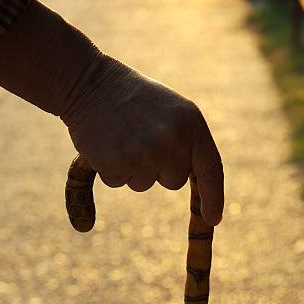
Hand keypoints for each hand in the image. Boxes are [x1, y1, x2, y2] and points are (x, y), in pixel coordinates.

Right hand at [66, 56, 223, 225]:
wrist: (89, 83)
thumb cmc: (133, 99)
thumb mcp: (171, 113)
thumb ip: (187, 143)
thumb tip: (191, 183)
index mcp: (191, 124)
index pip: (211, 168)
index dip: (213, 197)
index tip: (213, 219)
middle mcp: (172, 140)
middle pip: (174, 181)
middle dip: (159, 170)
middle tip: (141, 139)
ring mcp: (145, 154)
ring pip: (144, 183)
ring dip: (132, 168)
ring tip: (122, 137)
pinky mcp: (118, 164)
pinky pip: (119, 182)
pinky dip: (111, 169)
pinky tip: (107, 143)